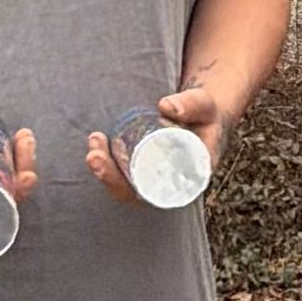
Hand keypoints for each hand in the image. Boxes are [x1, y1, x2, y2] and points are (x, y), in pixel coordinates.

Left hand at [85, 85, 225, 200]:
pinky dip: (107, 161)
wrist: (205, 112)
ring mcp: (156, 175)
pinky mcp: (146, 165)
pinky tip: (96, 143)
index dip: (131, 189)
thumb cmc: (206, 113)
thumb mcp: (205, 106)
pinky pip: (124, 173)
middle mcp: (170, 184)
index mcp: (188, 180)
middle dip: (110, 177)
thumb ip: (192, 104)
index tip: (115, 173)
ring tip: (94, 141)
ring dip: (104, 168)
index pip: (157, 196)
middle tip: (94, 155)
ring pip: (126, 183)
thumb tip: (165, 106)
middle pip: (135, 192)